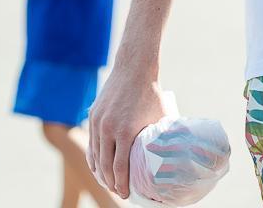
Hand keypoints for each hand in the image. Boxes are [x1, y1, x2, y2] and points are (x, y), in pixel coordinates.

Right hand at [87, 58, 165, 197]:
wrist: (134, 68)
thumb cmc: (151, 94)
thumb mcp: (159, 118)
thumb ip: (160, 137)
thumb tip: (171, 155)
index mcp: (125, 132)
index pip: (119, 168)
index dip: (121, 184)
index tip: (125, 194)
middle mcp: (108, 129)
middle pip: (104, 165)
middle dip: (110, 183)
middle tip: (118, 192)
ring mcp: (98, 122)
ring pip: (95, 155)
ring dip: (100, 172)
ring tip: (108, 182)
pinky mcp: (93, 115)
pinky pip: (91, 142)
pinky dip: (93, 157)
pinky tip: (97, 166)